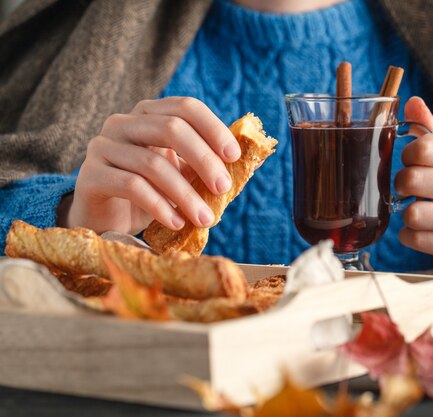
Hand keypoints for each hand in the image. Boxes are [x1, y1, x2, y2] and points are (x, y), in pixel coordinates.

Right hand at [58, 97, 240, 234]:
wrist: (106, 220)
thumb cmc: (150, 193)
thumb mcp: (180, 174)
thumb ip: (203, 165)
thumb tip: (242, 166)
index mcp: (149, 114)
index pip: (185, 107)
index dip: (213, 128)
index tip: (234, 156)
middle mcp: (123, 123)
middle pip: (171, 128)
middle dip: (203, 159)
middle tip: (223, 187)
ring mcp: (102, 146)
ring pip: (152, 164)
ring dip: (185, 194)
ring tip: (204, 218)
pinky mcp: (90, 176)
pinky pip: (132, 186)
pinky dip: (160, 206)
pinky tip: (177, 223)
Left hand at [394, 97, 432, 267]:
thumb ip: (428, 127)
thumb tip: (411, 102)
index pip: (423, 148)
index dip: (407, 154)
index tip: (411, 160)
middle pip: (412, 181)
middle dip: (401, 183)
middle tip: (407, 187)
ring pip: (413, 214)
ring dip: (405, 212)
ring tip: (416, 208)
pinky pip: (417, 240)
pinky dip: (409, 235)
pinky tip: (420, 229)